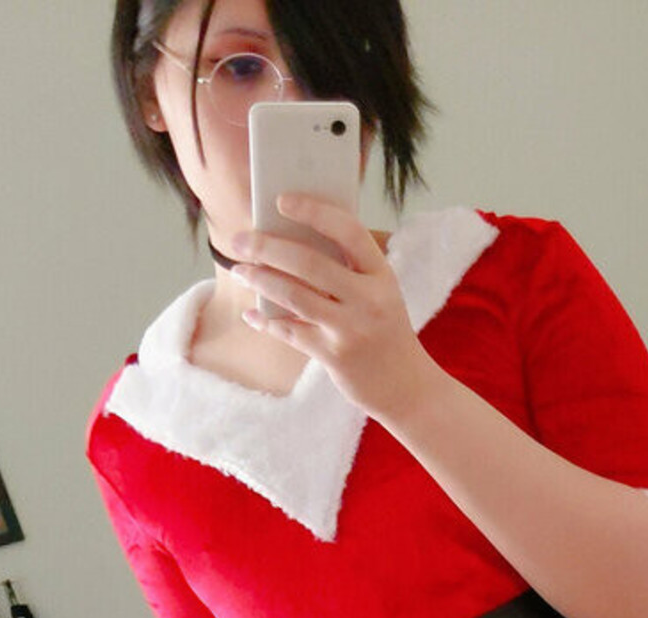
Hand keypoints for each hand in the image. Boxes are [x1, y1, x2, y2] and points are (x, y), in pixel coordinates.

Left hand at [232, 197, 437, 422]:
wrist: (407, 388)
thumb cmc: (384, 332)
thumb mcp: (379, 294)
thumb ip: (348, 270)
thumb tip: (290, 241)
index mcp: (382, 275)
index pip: (348, 231)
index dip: (314, 211)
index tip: (281, 201)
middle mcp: (369, 300)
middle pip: (310, 263)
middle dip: (268, 247)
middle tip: (240, 240)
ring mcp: (352, 329)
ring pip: (295, 296)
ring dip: (261, 280)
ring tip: (239, 270)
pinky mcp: (335, 356)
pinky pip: (291, 332)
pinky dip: (267, 322)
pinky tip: (252, 314)